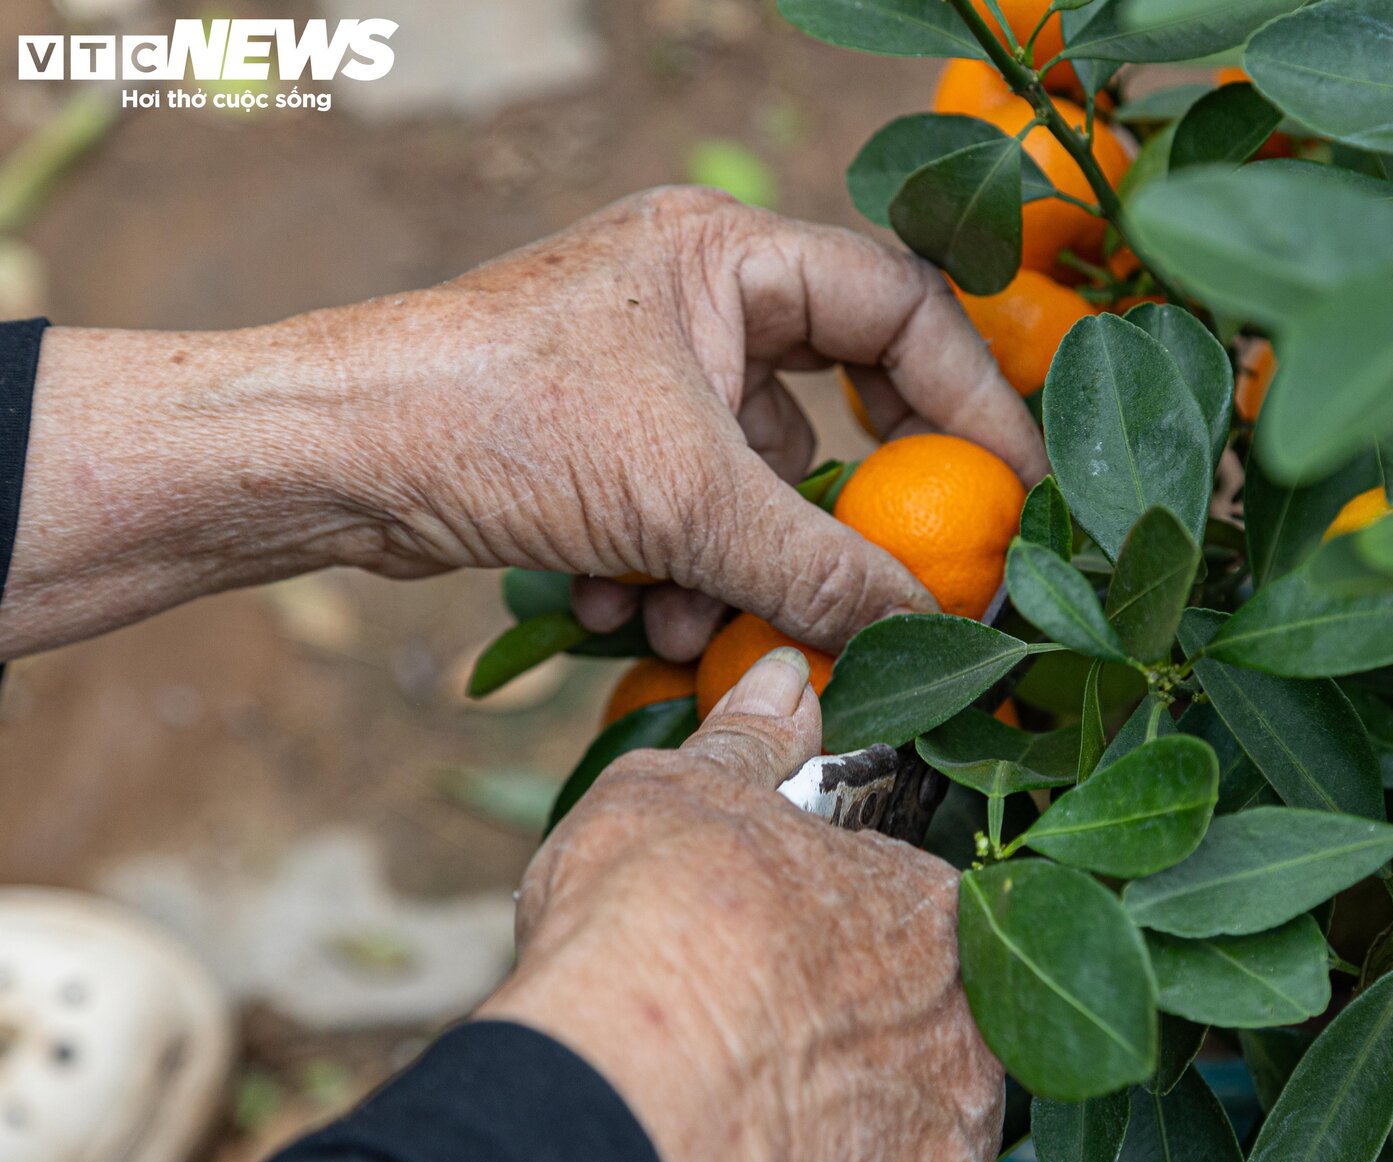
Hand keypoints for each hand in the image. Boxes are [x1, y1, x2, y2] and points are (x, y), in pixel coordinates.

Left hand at [1, 187, 1042, 660]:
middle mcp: (695, 293)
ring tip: (681, 614)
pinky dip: (670, 565)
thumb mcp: (684, 501)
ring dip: (734, 563)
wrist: (327, 460)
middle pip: (833, 397)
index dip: (973, 398)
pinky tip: (613, 601)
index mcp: (728, 254)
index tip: (1015, 492)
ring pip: (753, 473)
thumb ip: (824, 566)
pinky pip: (688, 502)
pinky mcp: (604, 431)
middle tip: (888, 568)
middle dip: (837, 503)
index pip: (900, 306)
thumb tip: (933, 627)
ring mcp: (648, 362)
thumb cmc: (495, 423)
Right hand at [479, 648, 1003, 1161]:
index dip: (856, 932)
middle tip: (776, 1038)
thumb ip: (750, 742)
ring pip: (925, 1128)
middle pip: (943, 1027)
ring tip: (763, 1117)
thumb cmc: (655, 930)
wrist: (619, 1109)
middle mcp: (978, 1031)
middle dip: (873, 1030)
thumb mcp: (681, 795)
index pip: (930, 917)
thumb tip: (783, 677)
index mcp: (939, 913)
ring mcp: (955, 1147)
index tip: (798, 953)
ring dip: (864, 1120)